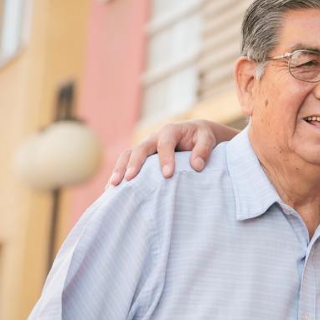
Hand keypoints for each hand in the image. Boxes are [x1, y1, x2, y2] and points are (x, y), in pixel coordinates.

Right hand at [106, 119, 220, 186]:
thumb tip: (196, 166)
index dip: (165, 159)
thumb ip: (203, 150)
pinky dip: (119, 174)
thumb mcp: (207, 139)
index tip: (168, 175)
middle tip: (129, 179)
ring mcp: (146, 146)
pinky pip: (126, 162)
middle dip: (134, 164)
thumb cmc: (201, 137)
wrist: (194, 133)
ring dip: (120, 169)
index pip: (165, 144)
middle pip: (140, 148)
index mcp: (170, 131)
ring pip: (128, 155)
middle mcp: (154, 137)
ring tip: (114, 185)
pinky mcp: (142, 156)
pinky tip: (112, 189)